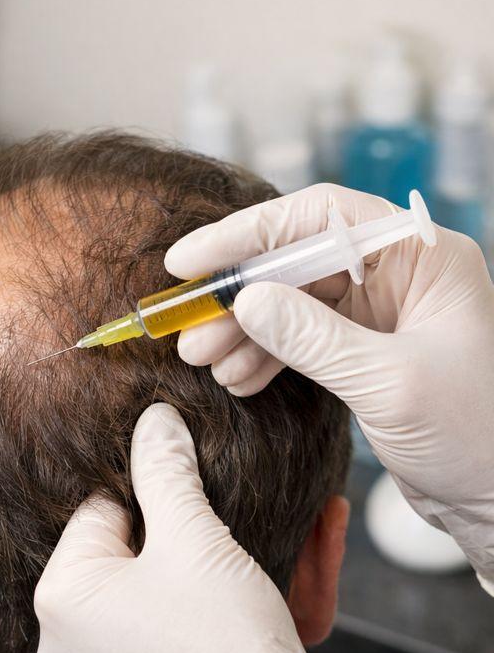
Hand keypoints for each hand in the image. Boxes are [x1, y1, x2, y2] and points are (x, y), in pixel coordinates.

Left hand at [35, 402, 395, 652]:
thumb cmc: (228, 640)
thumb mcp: (197, 538)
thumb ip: (167, 470)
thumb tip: (155, 421)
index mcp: (60, 596)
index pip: (101, 514)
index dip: (156, 500)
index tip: (200, 502)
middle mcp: (58, 649)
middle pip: (120, 564)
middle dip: (177, 545)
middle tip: (227, 539)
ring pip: (138, 612)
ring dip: (184, 590)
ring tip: (238, 581)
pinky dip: (184, 638)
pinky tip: (226, 630)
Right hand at [165, 183, 493, 582]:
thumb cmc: (476, 435)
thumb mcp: (390, 384)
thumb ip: (314, 339)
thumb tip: (246, 300)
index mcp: (423, 256)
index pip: (321, 217)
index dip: (248, 233)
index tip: (189, 262)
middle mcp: (401, 273)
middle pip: (298, 259)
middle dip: (238, 293)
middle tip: (187, 328)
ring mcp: (384, 313)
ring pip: (293, 301)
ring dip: (244, 329)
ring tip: (201, 360)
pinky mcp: (368, 352)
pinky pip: (304, 339)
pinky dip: (267, 356)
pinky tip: (237, 378)